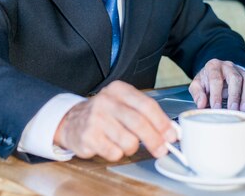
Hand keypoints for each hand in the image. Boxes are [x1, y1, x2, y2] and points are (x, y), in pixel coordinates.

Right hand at [53, 81, 176, 160]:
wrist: (72, 120)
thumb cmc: (105, 113)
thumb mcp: (123, 103)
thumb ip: (146, 113)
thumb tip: (170, 131)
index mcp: (118, 90)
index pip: (147, 105)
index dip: (162, 122)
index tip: (172, 135)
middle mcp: (106, 101)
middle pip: (139, 123)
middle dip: (155, 140)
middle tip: (162, 149)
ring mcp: (95, 119)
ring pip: (128, 141)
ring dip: (133, 148)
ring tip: (126, 142)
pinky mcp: (88, 137)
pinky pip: (114, 153)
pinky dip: (117, 153)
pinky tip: (110, 145)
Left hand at [189, 59, 244, 112]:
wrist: (217, 73)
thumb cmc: (207, 81)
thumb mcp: (197, 85)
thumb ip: (197, 94)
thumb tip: (201, 104)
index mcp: (213, 66)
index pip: (215, 79)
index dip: (216, 95)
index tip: (216, 108)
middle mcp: (228, 66)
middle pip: (235, 78)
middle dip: (234, 95)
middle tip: (233, 110)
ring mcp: (240, 70)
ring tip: (244, 109)